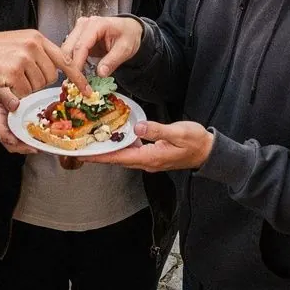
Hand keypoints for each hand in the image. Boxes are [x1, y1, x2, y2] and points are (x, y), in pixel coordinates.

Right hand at [0, 29, 87, 98]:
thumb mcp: (20, 42)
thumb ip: (39, 52)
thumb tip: (57, 69)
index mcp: (37, 37)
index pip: (64, 57)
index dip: (76, 75)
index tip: (86, 89)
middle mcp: (32, 45)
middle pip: (51, 76)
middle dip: (40, 82)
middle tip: (22, 77)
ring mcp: (23, 58)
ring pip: (38, 85)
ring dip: (27, 87)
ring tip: (12, 77)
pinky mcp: (13, 72)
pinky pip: (25, 91)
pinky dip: (17, 93)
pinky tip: (7, 82)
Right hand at [0, 87, 37, 155]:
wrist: (8, 95)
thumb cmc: (2, 94)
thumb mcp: (1, 92)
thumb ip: (6, 97)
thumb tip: (15, 105)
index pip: (0, 132)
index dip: (7, 138)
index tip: (14, 141)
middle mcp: (5, 130)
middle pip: (11, 144)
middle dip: (22, 148)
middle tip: (33, 148)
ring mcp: (14, 133)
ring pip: (20, 145)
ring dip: (30, 147)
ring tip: (41, 147)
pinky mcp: (23, 132)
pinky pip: (28, 139)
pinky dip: (35, 142)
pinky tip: (44, 141)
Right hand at [62, 14, 143, 76]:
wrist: (129, 29)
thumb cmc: (128, 35)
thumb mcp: (125, 49)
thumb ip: (112, 60)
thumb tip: (100, 73)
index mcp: (95, 25)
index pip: (80, 46)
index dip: (77, 65)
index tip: (78, 82)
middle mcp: (83, 25)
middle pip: (68, 48)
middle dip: (70, 68)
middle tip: (76, 85)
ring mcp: (78, 30)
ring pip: (66, 51)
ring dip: (69, 67)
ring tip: (77, 82)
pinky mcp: (77, 37)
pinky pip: (70, 52)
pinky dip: (72, 64)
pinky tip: (77, 75)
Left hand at [94, 119, 214, 172]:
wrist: (208, 152)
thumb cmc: (195, 141)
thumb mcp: (177, 132)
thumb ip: (156, 130)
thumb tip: (137, 127)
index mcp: (151, 157)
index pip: (120, 158)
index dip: (101, 156)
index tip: (83, 155)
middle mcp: (148, 162)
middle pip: (118, 160)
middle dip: (99, 155)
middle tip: (81, 148)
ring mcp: (151, 160)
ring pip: (124, 157)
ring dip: (109, 152)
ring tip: (93, 142)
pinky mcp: (153, 155)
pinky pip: (132, 153)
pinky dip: (121, 147)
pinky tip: (116, 138)